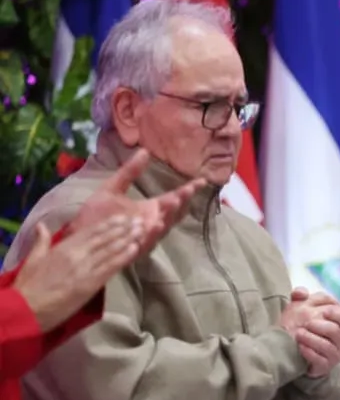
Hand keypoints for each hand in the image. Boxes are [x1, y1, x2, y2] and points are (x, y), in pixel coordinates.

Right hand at [14, 216, 142, 330]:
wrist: (27, 309)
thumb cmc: (28, 286)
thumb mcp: (32, 259)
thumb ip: (41, 241)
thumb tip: (42, 225)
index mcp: (63, 248)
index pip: (89, 232)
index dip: (108, 224)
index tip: (122, 218)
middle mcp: (77, 254)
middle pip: (104, 239)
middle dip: (123, 229)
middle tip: (139, 221)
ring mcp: (86, 269)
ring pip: (110, 250)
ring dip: (128, 240)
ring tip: (141, 231)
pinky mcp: (91, 284)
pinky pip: (111, 267)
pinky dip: (124, 257)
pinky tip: (135, 249)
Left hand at [69, 149, 204, 255]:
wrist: (78, 237)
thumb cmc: (95, 215)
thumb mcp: (111, 189)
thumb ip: (129, 172)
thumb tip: (144, 151)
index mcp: (149, 209)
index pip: (173, 198)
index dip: (187, 190)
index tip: (201, 180)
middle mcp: (152, 222)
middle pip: (173, 212)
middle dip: (181, 201)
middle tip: (186, 190)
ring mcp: (145, 236)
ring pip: (163, 226)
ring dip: (169, 215)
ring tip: (173, 201)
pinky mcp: (134, 249)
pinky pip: (146, 241)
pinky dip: (152, 233)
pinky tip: (156, 223)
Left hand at [286, 288, 339, 376]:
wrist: (296, 351)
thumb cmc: (305, 327)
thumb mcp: (303, 309)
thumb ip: (302, 298)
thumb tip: (302, 292)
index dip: (338, 313)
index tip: (324, 311)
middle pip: (337, 331)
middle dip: (321, 326)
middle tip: (307, 323)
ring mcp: (335, 355)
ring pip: (328, 346)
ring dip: (311, 339)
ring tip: (298, 334)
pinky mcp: (325, 367)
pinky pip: (319, 360)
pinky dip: (309, 352)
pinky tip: (299, 347)